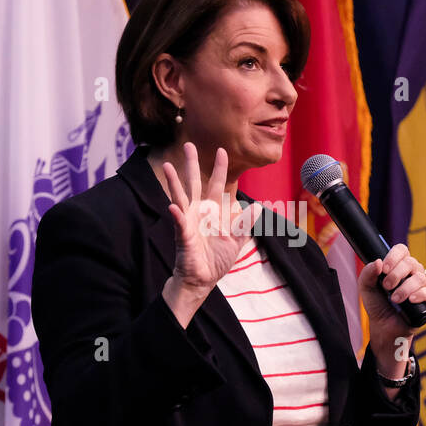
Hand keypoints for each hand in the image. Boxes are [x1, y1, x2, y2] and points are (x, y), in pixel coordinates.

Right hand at [161, 142, 259, 293]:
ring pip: (180, 197)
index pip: (217, 186)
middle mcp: (198, 213)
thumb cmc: (216, 261)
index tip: (222, 150)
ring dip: (174, 181)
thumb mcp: (236, 241)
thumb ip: (245, 224)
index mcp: (212, 212)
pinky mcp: (183, 236)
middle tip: (188, 145)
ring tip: (167, 166)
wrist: (203, 280)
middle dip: (192, 165)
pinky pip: (179, 223)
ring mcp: (188, 222)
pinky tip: (173, 206)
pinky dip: (177, 215)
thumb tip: (258, 207)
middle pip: (194, 183)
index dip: (219, 169)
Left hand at [359, 243, 425, 377]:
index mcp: (398, 266)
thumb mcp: (366, 288)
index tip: (384, 268)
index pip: (402, 251)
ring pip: (420, 278)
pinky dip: (420, 294)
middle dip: (397, 274)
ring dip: (405, 288)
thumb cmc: (377, 305)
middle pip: (411, 262)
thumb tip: (378, 262)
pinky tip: (411, 300)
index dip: (394, 256)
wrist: (383, 327)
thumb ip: (368, 273)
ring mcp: (422, 286)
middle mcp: (412, 273)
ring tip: (394, 299)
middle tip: (386, 286)